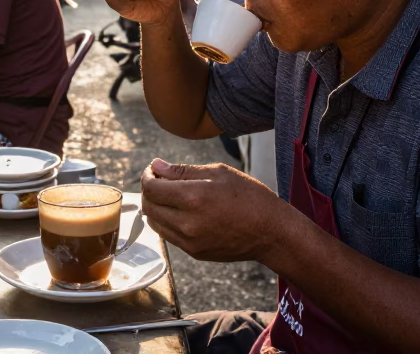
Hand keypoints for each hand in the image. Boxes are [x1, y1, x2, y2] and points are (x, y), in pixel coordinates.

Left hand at [140, 158, 286, 262]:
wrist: (271, 233)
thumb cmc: (249, 197)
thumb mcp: (218, 173)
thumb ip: (182, 171)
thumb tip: (156, 167)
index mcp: (193, 198)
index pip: (152, 188)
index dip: (147, 176)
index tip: (153, 170)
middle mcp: (187, 223)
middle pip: (149, 206)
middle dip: (149, 190)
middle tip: (160, 180)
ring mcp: (189, 241)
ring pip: (155, 222)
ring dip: (155, 207)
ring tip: (169, 195)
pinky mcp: (194, 253)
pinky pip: (168, 235)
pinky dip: (166, 221)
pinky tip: (180, 211)